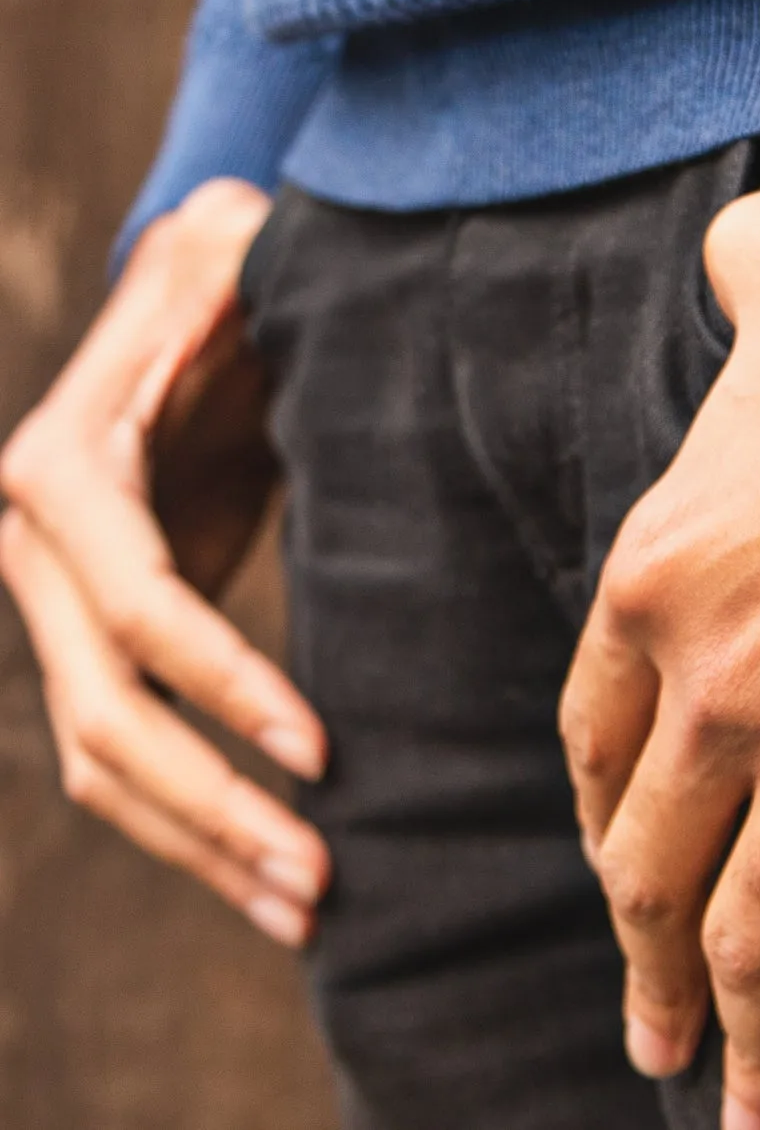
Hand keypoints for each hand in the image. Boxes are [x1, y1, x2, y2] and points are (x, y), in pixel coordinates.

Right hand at [0, 179, 329, 947]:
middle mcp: (35, 544)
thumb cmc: (230, 276)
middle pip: (106, 713)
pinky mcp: (95, 632)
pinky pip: (124, 742)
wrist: (189, 307)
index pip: (143, 603)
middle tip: (319, 878)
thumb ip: (237, 276)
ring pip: (102, 757)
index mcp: (66, 466)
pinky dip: (188, 813)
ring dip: (199, 841)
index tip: (322, 751)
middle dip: (211, 804)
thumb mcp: (233, 257)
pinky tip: (263, 866)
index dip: (225, 682)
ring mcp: (54, 598)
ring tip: (307, 905)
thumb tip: (258, 282)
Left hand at [559, 157, 759, 1129]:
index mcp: (658, 577)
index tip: (622, 874)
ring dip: (748, 1050)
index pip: (595, 745)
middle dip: (646, 968)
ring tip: (745, 1117)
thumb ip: (725, 277)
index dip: (601, 826)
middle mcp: (719, 685)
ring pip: (756, 947)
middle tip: (658, 1035)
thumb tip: (726, 262)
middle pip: (649, 869)